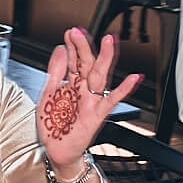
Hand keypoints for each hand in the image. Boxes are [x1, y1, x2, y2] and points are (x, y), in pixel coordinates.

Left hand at [37, 29, 140, 167]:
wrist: (57, 150)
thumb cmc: (54, 125)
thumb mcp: (48, 93)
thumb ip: (55, 71)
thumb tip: (60, 49)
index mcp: (71, 84)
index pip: (74, 59)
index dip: (72, 45)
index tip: (70, 31)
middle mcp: (83, 90)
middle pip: (86, 64)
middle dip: (84, 47)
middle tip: (80, 31)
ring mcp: (91, 101)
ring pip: (100, 76)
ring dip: (105, 58)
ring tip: (109, 41)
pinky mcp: (97, 114)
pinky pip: (112, 100)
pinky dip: (124, 89)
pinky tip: (135, 78)